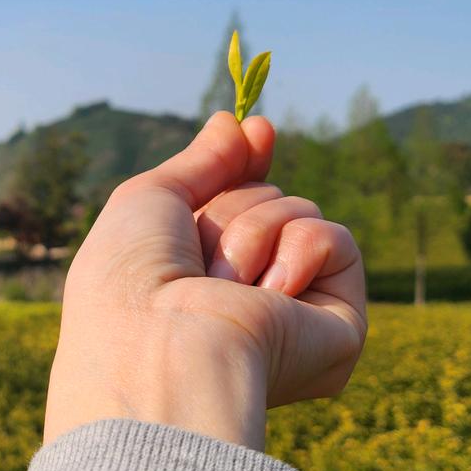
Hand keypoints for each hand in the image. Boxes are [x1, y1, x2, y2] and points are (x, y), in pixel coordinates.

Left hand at [42, 111, 367, 450]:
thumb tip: (241, 122)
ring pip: (300, 211)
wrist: (160, 348)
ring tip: (226, 283)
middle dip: (232, 207)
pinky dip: (301, 248)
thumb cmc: (132, 282)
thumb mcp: (149, 200)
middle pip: (265, 197)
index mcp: (198, 278)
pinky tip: (271, 292)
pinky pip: (335, 239)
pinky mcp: (338, 327)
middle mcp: (247, 296)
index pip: (239, 203)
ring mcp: (293, 312)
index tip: (258, 130)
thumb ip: (201, 160)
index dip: (248, 165)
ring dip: (254, 231)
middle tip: (201, 256)